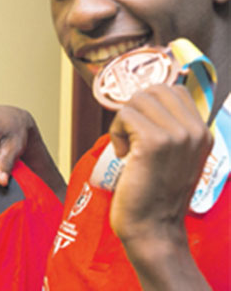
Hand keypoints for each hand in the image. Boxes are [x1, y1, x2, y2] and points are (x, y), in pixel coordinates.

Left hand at [109, 84, 212, 288]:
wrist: (153, 229)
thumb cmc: (154, 196)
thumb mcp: (173, 159)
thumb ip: (169, 133)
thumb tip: (145, 104)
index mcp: (203, 133)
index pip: (173, 90)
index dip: (148, 103)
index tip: (137, 128)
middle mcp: (196, 131)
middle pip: (154, 89)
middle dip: (134, 109)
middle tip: (130, 138)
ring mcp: (178, 135)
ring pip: (138, 99)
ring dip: (123, 121)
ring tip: (127, 148)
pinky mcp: (155, 142)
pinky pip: (125, 114)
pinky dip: (116, 132)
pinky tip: (122, 154)